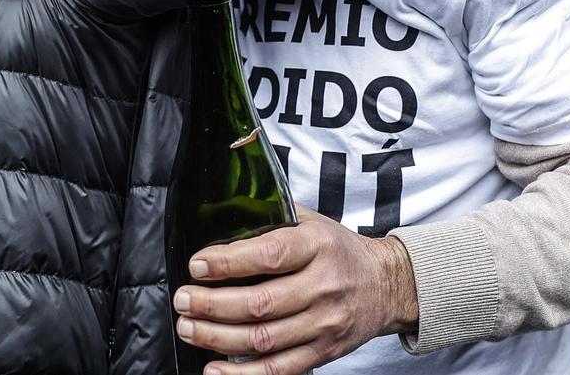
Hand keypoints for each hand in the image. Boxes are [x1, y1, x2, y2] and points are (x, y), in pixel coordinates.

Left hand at [172, 207, 418, 374]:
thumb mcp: (313, 221)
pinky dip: (242, 373)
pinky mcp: (322, 353)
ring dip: (218, 337)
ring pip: (264, 339)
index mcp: (319, 247)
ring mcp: (324, 325)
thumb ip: (273, 216)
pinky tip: (214, 368)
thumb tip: (223, 211)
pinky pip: (278, 370)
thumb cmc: (340, 250)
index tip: (198, 264)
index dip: (229, 262)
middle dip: (212, 304)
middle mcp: (324, 287)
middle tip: (183, 299)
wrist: (386, 286)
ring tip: (188, 327)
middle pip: (260, 304)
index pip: (269, 255)